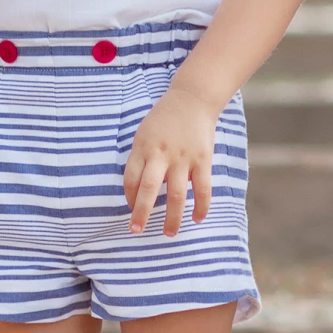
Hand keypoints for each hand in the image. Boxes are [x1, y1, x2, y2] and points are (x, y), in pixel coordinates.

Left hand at [123, 86, 219, 236]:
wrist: (192, 99)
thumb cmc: (165, 119)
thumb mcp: (145, 134)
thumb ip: (142, 159)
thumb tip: (140, 189)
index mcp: (143, 148)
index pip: (130, 179)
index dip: (130, 197)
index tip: (133, 207)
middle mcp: (161, 154)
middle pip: (148, 190)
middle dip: (141, 213)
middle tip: (136, 230)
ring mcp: (183, 158)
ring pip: (176, 195)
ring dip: (172, 218)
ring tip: (169, 233)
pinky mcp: (203, 160)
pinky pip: (202, 189)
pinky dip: (201, 206)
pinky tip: (197, 218)